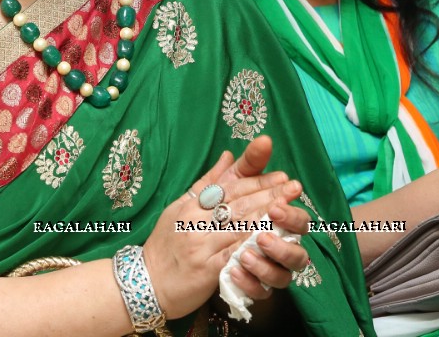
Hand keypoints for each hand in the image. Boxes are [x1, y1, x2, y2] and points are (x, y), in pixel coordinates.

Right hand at [143, 137, 308, 318]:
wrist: (145, 283)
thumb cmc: (164, 245)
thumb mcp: (180, 208)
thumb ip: (208, 183)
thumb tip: (228, 156)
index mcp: (191, 205)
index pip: (230, 187)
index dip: (257, 180)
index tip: (281, 175)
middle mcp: (195, 220)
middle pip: (238, 204)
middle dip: (269, 194)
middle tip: (293, 186)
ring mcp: (200, 244)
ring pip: (238, 226)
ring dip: (267, 216)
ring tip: (289, 208)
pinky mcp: (206, 269)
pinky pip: (234, 253)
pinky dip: (253, 245)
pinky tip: (271, 238)